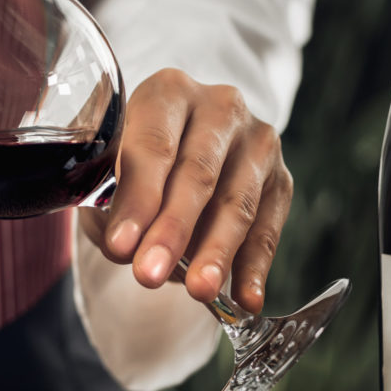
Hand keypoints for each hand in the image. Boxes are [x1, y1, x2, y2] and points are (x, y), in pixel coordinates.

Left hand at [94, 68, 292, 312]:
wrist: (183, 143)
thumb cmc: (133, 158)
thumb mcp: (109, 168)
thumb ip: (111, 203)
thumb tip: (126, 250)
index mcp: (168, 91)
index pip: (153, 146)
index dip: (137, 199)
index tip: (120, 245)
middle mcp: (219, 107)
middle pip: (197, 173)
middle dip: (172, 230)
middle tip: (150, 275)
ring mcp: (257, 140)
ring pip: (237, 203)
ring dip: (216, 252)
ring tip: (198, 291)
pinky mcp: (281, 176)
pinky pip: (269, 227)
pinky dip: (255, 266)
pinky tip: (246, 298)